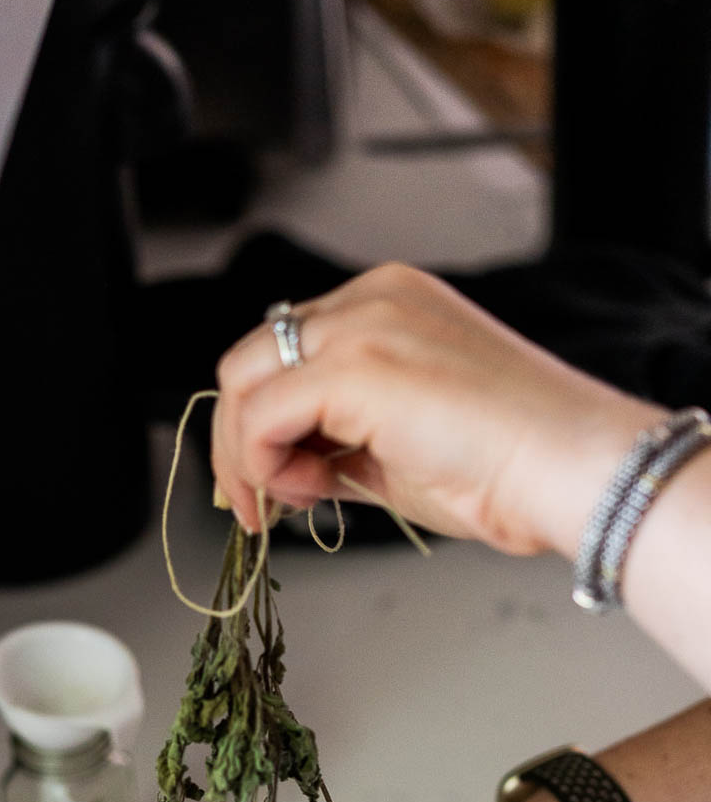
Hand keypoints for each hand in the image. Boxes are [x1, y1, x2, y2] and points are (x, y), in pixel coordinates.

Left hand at [211, 263, 657, 559]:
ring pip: (242, 379)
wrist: (562, 469)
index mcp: (390, 304)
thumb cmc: (506, 466)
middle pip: (253, 358)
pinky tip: (302, 494)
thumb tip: (288, 470)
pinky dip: (260, 463)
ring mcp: (360, 324)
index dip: (263, 421)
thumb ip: (339, 443)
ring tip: (291, 500)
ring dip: (246, 453)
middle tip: (256, 502)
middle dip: (239, 437)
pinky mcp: (352, 365)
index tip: (270, 481)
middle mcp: (370, 299)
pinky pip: (260, 415)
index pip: (288, 351)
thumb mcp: (398, 447)